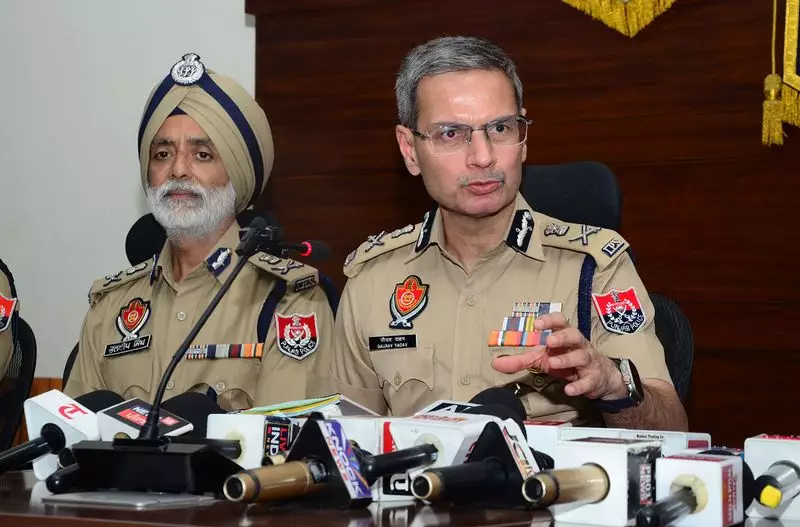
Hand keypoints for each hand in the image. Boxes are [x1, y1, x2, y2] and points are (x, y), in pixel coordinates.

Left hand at [491, 313, 626, 399]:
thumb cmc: (567, 361)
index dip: (550, 320)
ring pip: (581, 356)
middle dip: (562, 337)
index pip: (561, 321)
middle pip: (574, 335)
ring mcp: (587, 362)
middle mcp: (578, 346)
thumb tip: (494, 363)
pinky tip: (569, 389)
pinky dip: (578, 385)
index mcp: (565, 336)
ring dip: (566, 359)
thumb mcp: (543, 359)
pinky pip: (587, 381)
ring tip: (553, 363)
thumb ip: (520, 360)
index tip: (538, 323)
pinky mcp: (593, 379)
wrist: (599, 378)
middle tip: (549, 341)